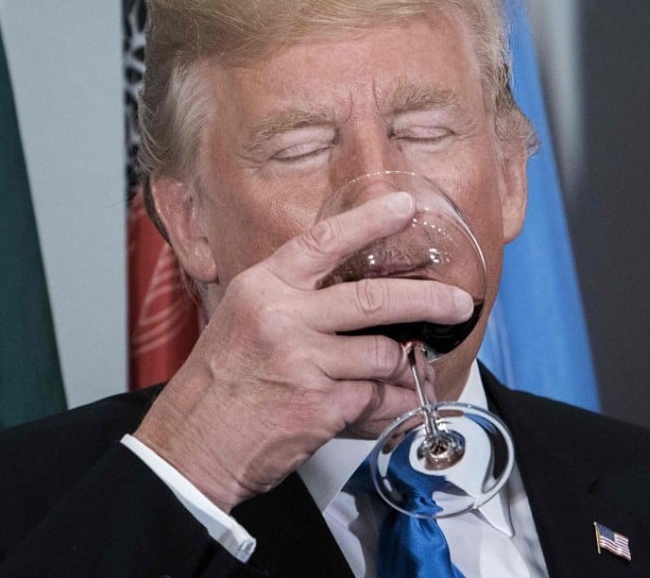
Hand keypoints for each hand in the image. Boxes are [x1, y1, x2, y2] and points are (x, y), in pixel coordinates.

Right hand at [133, 191, 473, 511]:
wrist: (191, 444)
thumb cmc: (219, 383)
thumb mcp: (243, 319)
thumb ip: (293, 299)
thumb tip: (355, 296)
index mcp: (263, 288)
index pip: (324, 241)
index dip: (370, 221)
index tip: (405, 206)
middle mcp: (282, 318)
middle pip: (373, 299)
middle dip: (428, 300)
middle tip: (458, 302)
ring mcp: (302, 362)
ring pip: (383, 355)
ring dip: (399, 368)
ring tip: (397, 376)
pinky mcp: (319, 406)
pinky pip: (377, 398)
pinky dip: (389, 404)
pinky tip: (385, 407)